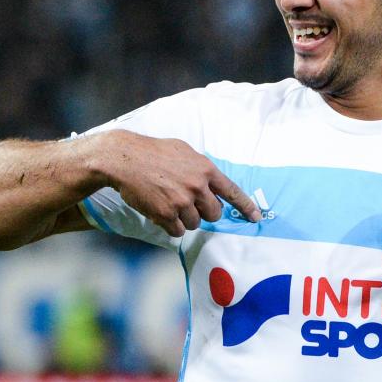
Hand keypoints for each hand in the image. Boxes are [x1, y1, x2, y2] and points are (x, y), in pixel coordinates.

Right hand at [98, 130, 260, 236]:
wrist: (125, 159)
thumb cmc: (154, 152)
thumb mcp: (184, 151)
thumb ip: (201, 168)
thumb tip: (213, 182)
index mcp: (205, 170)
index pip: (232, 192)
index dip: (246, 207)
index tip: (256, 217)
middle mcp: (197, 187)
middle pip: (214, 213)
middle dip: (205, 212)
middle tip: (191, 203)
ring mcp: (181, 202)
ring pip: (195, 223)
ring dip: (185, 218)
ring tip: (170, 202)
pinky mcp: (165, 214)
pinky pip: (178, 231)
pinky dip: (171, 226)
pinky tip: (162, 211)